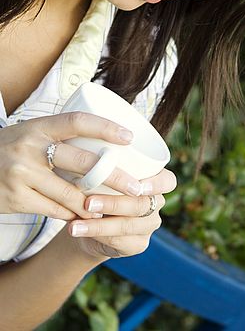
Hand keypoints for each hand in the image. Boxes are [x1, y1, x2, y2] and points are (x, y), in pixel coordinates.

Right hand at [0, 112, 144, 219]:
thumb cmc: (11, 148)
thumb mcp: (32, 132)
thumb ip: (61, 135)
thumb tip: (108, 139)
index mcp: (38, 127)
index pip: (78, 121)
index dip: (106, 127)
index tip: (129, 137)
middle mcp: (30, 148)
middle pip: (82, 162)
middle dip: (114, 176)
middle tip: (136, 186)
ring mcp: (22, 175)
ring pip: (71, 193)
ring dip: (95, 204)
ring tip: (114, 207)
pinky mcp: (16, 200)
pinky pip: (54, 210)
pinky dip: (71, 214)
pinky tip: (84, 217)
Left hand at [67, 168, 176, 259]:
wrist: (88, 220)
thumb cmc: (95, 186)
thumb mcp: (101, 174)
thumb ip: (102, 169)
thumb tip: (85, 161)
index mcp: (155, 180)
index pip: (168, 181)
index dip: (157, 184)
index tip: (138, 186)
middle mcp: (156, 203)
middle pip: (141, 204)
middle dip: (113, 204)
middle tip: (88, 204)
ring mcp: (149, 225)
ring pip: (127, 225)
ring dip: (99, 225)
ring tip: (74, 225)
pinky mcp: (139, 244)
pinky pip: (120, 242)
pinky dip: (97, 236)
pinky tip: (80, 232)